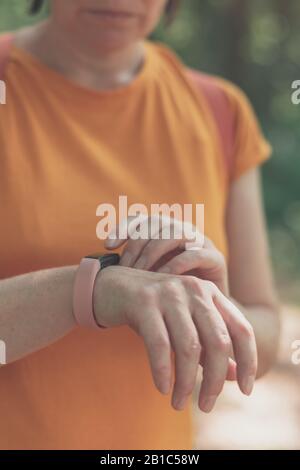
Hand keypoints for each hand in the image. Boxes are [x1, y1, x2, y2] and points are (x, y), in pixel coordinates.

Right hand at [94, 265, 256, 412]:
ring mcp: (170, 293)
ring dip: (186, 382)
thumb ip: (210, 347)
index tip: (246, 389)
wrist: (112, 286)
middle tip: (207, 405)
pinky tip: (162, 388)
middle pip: (218, 342)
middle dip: (215, 380)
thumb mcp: (185, 325)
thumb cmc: (153, 310)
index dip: (249, 361)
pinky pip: (159, 344)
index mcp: (210, 293)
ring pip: (189, 347)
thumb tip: (235, 376)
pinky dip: (162, 371)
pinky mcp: (144, 302)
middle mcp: (194, 290)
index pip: (241, 329)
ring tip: (179, 403)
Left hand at [105, 215, 228, 295]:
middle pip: (156, 223)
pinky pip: (195, 253)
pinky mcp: (216, 258)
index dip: (124, 227)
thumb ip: (131, 270)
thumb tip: (99, 269)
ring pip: (175, 233)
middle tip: (125, 267)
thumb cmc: (172, 298)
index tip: (107, 245)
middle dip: (137, 244)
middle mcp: (183, 231)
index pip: (142, 219)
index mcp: (166, 232)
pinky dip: (177, 265)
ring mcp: (201, 242)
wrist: (206, 317)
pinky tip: (164, 280)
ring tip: (141, 274)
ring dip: (155, 252)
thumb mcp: (148, 281)